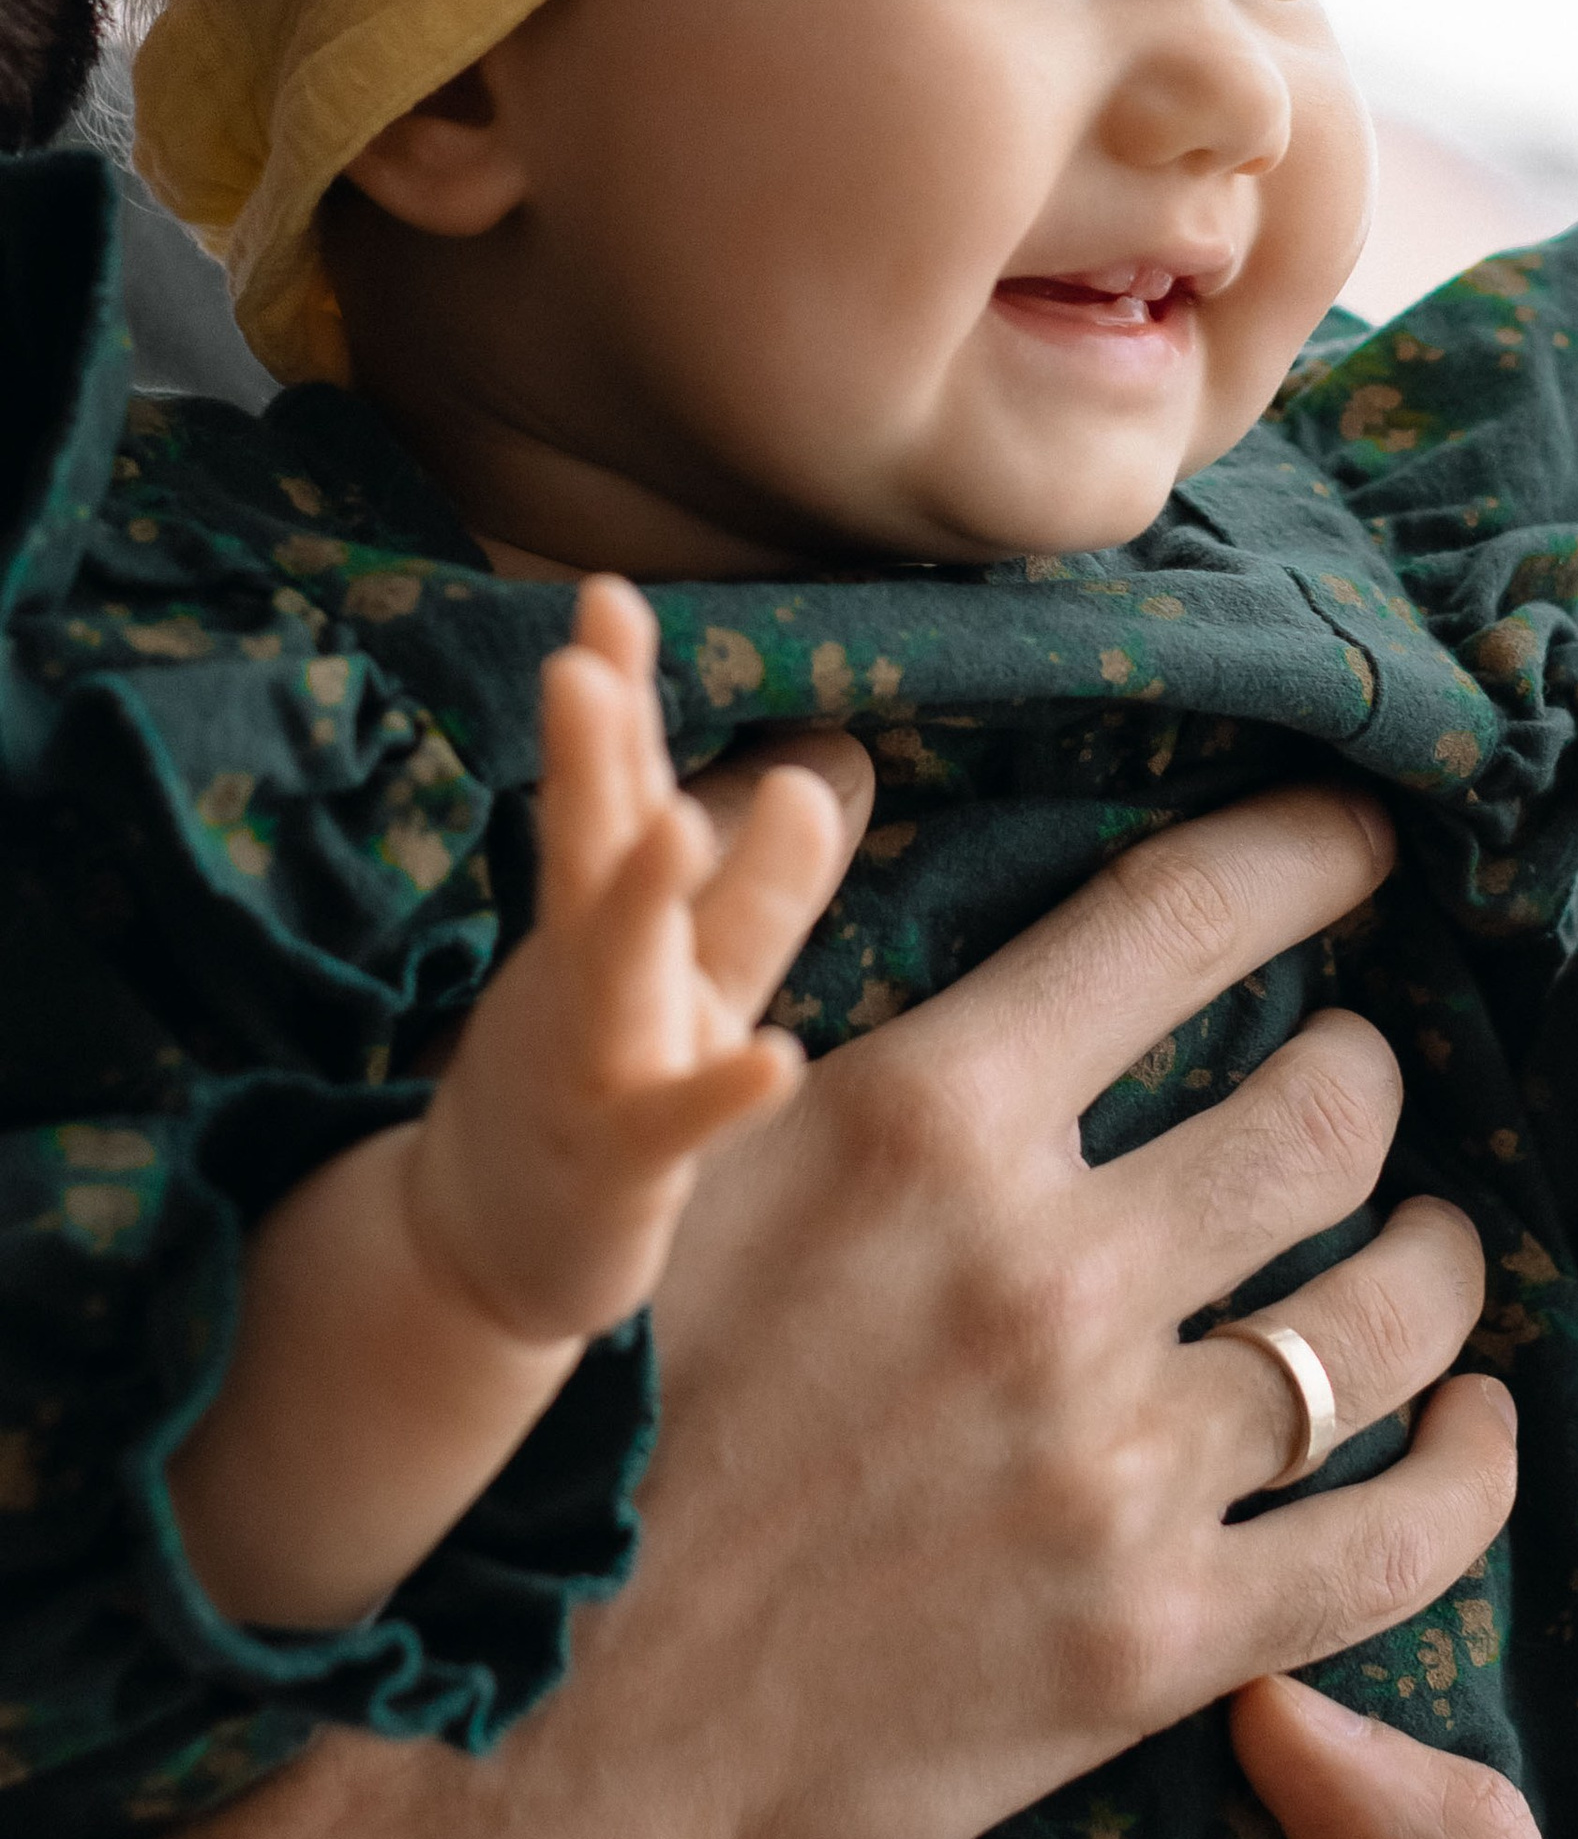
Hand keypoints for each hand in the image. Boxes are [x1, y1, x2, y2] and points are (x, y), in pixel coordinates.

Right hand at [408, 573, 844, 1342]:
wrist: (487, 1247)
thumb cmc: (605, 1084)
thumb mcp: (687, 980)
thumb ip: (756, 884)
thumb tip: (828, 766)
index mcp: (607, 919)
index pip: (614, 787)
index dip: (614, 693)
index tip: (607, 590)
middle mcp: (588, 975)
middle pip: (588, 851)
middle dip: (589, 756)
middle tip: (580, 655)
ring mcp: (590, 1067)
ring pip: (610, 973)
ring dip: (640, 898)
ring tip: (678, 823)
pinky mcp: (614, 1168)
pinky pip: (672, 1125)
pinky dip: (719, 1092)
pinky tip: (773, 1059)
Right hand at [521, 785, 1511, 1838]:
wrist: (527, 1746)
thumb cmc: (578, 1434)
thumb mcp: (658, 1155)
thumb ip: (760, 959)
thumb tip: (827, 767)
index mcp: (929, 1121)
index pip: (1185, 918)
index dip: (1308, 855)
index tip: (1369, 838)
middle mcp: (1050, 1272)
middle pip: (1326, 1108)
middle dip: (1367, 1070)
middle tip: (1356, 1072)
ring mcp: (1118, 1463)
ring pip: (1390, 1314)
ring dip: (1436, 1257)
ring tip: (1427, 1240)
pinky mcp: (1157, 1639)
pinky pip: (1399, 1536)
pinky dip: (1475, 1467)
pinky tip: (1484, 1423)